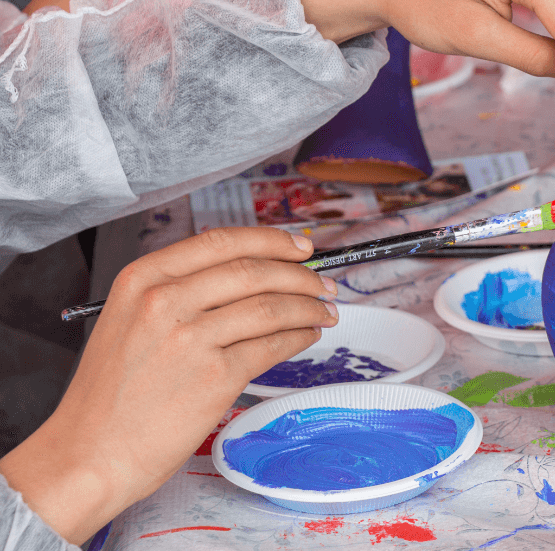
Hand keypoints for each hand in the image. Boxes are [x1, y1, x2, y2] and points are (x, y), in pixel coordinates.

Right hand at [0, 228, 338, 544]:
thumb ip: (178, 292)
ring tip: (324, 311)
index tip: (300, 246)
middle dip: (300, 274)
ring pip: (271, 306)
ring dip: (308, 306)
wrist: (89, 454)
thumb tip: (248, 272)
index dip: (271, 240)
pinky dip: (298, 336)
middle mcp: (164, 301)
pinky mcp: (215, 376)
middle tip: (322, 282)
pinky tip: (306, 336)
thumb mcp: (128, 321)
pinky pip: (273, 345)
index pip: (221, 242)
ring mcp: (191, 338)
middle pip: (253, 270)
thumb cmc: (111, 395)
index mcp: (142, 279)